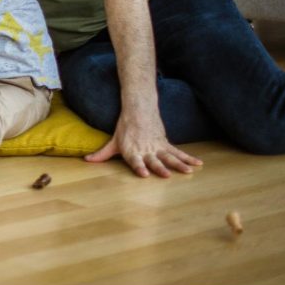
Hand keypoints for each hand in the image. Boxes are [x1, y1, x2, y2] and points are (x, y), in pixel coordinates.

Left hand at [85, 110, 202, 176]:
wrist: (138, 110)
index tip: (144, 174)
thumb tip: (86, 160)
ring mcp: (157, 146)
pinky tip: (198, 164)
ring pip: (169, 156)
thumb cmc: (124, 129)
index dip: (139, 167)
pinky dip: (189, 157)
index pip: (135, 161)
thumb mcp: (113, 142)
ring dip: (179, 163)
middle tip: (167, 174)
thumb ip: (102, 154)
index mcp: (131, 151)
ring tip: (188, 170)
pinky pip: (178, 151)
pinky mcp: (166, 143)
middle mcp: (145, 150)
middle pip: (154, 160)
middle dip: (160, 167)